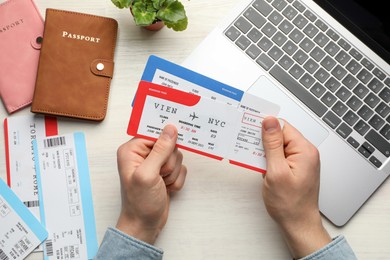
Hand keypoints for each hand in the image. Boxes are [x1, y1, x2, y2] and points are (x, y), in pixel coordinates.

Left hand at [115, 125, 186, 244]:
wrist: (144, 224)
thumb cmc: (140, 202)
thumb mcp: (148, 174)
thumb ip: (160, 150)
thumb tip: (170, 129)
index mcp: (132, 150)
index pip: (154, 133)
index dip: (164, 142)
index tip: (167, 153)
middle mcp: (143, 154)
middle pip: (169, 145)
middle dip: (168, 163)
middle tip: (159, 175)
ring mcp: (155, 164)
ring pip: (177, 157)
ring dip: (173, 173)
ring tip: (161, 183)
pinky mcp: (165, 173)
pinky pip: (181, 168)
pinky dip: (177, 180)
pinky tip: (166, 188)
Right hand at [261, 117, 330, 258]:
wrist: (298, 224)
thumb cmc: (290, 204)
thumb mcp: (276, 171)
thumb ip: (272, 144)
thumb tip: (269, 122)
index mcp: (304, 150)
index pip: (283, 127)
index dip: (266, 127)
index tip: (250, 128)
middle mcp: (305, 153)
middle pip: (281, 136)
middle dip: (264, 141)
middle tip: (250, 147)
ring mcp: (301, 161)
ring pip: (278, 146)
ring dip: (265, 152)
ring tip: (257, 162)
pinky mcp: (296, 168)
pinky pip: (280, 156)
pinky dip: (269, 160)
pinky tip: (263, 169)